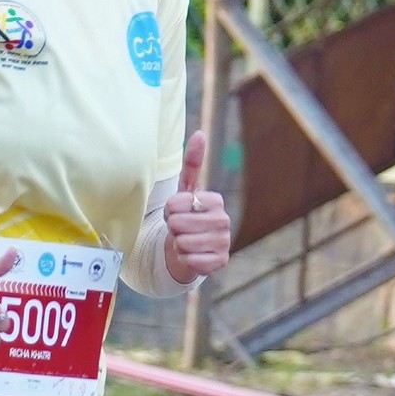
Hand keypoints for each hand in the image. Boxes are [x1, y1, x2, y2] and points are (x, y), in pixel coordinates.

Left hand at [161, 131, 231, 283]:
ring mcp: (224, 242)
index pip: (177, 204)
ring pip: (183, 243)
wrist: (187, 247)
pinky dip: (184, 259)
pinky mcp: (220, 262)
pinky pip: (190, 260)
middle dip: (172, 227)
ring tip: (184, 240)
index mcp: (216, 201)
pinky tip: (189, 255)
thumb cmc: (185, 215)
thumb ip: (192, 163)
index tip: (176, 212)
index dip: (169, 210)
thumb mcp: (185, 190)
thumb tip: (200, 133)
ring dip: (177, 243)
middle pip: (178, 224)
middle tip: (179, 228)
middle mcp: (224, 220)